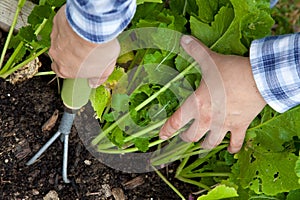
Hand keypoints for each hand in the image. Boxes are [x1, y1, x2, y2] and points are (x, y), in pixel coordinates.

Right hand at [49, 5, 119, 87]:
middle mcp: (56, 55)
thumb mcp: (105, 70)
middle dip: (70, 53)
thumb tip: (95, 83)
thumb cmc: (98, 50)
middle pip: (61, 56)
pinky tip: (83, 26)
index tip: (80, 65)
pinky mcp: (58, 23)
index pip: (62, 72)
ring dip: (72, 39)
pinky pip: (63, 26)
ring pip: (61, 40)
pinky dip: (71, 26)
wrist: (93, 28)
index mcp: (65, 70)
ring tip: (87, 37)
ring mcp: (55, 38)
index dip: (72, 68)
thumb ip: (98, 78)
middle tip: (84, 50)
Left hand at [159, 36, 265, 152]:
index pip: (175, 122)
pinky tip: (231, 150)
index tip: (161, 136)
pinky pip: (235, 142)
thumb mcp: (210, 60)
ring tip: (202, 145)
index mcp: (196, 105)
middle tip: (185, 136)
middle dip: (186, 138)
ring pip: (210, 144)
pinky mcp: (239, 127)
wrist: (258, 79)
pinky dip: (233, 148)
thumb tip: (183, 39)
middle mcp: (207, 119)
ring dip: (204, 145)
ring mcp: (223, 125)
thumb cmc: (230, 71)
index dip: (166, 130)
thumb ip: (195, 50)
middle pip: (191, 136)